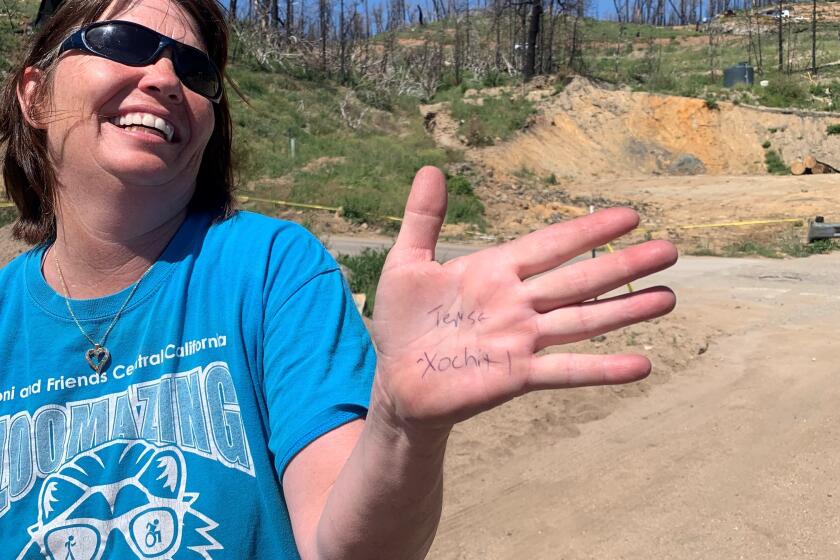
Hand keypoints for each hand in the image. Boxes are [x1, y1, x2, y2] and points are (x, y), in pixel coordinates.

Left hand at [370, 167, 676, 431]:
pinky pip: (565, 371)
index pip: (550, 245)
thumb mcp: (407, 265)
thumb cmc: (403, 322)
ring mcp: (521, 339)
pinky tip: (641, 365)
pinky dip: (602, 369)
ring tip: (668, 297)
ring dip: (625, 310)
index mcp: (495, 271)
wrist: (396, 380)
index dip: (588, 231)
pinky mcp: (517, 376)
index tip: (630, 215)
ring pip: (582, 320)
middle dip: (623, 265)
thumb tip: (430, 169)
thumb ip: (422, 219)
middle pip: (579, 279)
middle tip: (670, 249)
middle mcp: (517, 303)